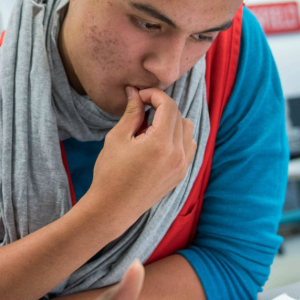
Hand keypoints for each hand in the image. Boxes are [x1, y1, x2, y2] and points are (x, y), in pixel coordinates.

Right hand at [85, 87, 197, 232]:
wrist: (113, 208)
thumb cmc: (110, 173)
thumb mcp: (117, 138)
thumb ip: (132, 112)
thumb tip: (135, 92)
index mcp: (160, 143)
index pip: (169, 106)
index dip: (155, 95)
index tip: (140, 96)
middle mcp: (177, 154)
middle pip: (180, 116)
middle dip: (162, 108)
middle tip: (142, 112)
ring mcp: (182, 166)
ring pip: (188, 130)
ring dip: (173, 123)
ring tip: (150, 130)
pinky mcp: (181, 175)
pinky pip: (189, 147)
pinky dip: (178, 138)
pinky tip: (158, 143)